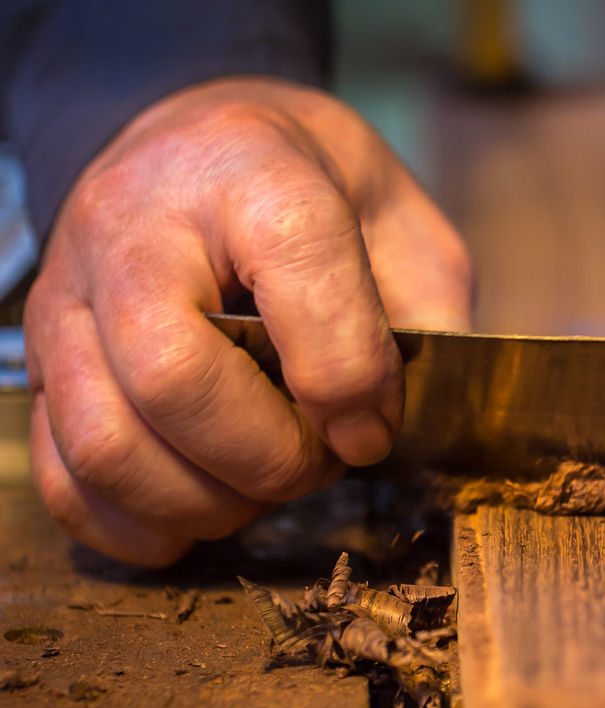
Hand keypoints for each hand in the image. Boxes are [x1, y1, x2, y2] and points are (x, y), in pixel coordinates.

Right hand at [24, 76, 471, 566]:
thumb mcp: (399, 222)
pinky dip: (133, 523)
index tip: (373, 428)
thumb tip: (390, 426)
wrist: (198, 145)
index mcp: (251, 172)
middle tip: (316, 462)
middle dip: (269, 458)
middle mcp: (136, 228)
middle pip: (173, 380)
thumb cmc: (308, 190)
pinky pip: (62, 473)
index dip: (347, 377)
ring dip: (204, 502)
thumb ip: (424, 315)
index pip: (295, 269)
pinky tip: (197, 510)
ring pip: (106, 443)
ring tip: (260, 486)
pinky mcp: (38, 360)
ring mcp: (70, 297)